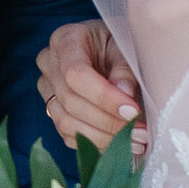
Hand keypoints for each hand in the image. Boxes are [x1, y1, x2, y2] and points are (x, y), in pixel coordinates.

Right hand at [36, 20, 147, 155]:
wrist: (108, 49)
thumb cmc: (119, 44)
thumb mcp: (126, 48)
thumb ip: (125, 70)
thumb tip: (125, 97)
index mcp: (65, 40)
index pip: (75, 75)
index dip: (103, 97)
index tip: (132, 111)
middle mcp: (49, 64)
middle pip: (70, 101)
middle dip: (108, 122)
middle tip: (140, 133)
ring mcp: (47, 90)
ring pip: (66, 122)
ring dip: (103, 138)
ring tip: (134, 143)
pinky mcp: (53, 111)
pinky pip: (68, 135)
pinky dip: (95, 144)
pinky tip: (119, 147)